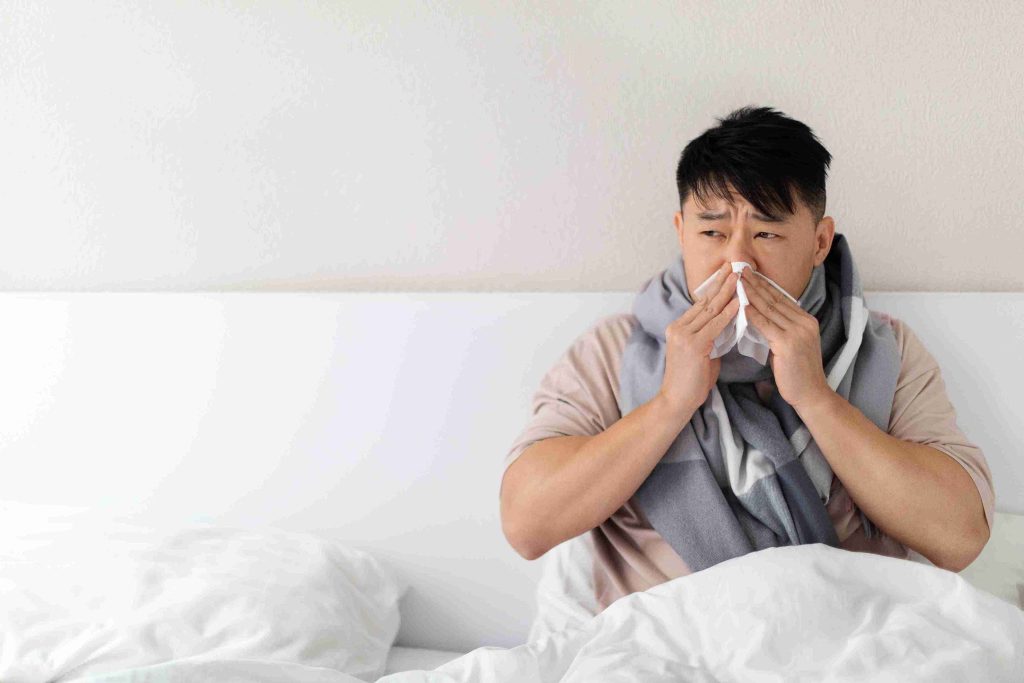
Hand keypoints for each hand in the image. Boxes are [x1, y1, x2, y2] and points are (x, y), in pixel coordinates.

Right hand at [658, 262, 740, 418]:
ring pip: (710, 309)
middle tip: (736, 265)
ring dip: (728, 291)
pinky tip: (740, 302)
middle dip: (722, 282)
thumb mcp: (702, 353)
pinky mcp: (692, 345)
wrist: (676, 401)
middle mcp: (678, 327)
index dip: (716, 287)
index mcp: (678, 327)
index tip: (729, 273)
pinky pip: (715, 325)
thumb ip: (712, 337)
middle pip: (705, 300)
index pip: (701, 303)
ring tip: (741, 276)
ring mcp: (683, 335)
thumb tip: (729, 324)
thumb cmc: (691, 381)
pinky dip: (729, 312)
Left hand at [740, 269, 832, 411]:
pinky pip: (766, 325)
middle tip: (740, 269)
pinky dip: (752, 314)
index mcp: (806, 320)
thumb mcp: (789, 345)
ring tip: (737, 281)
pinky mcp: (789, 344)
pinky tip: (741, 306)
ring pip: (769, 309)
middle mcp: (805, 322)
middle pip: (775, 299)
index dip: (764, 285)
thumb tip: (758, 317)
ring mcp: (798, 332)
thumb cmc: (796, 373)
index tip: (750, 273)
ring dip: (751, 293)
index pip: (781, 298)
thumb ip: (778, 330)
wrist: (811, 395)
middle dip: (756, 283)